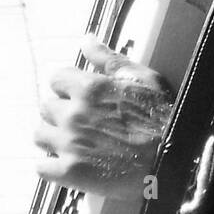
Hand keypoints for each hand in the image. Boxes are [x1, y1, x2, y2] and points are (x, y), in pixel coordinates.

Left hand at [34, 34, 174, 199]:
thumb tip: (86, 41)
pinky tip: (69, 166)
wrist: (173, 162)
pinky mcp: (70, 173)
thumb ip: (110, 59)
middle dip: (61, 114)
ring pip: (40, 136)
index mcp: (89, 88)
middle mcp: (74, 114)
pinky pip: (42, 167)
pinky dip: (52, 167)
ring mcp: (69, 144)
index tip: (79, 98)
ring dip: (53, 138)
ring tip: (73, 145)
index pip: (55, 79)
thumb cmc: (163, 119)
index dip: (67, 88)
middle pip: (46, 108)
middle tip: (81, 124)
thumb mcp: (144, 80)